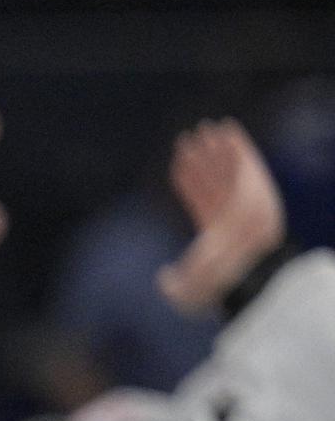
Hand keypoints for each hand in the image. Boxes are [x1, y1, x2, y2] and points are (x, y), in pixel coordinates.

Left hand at [156, 118, 284, 315]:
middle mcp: (230, 214)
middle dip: (201, 160)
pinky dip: (238, 145)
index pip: (199, 200)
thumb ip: (171, 285)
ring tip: (206, 128)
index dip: (188, 181)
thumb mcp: (185, 292)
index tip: (178, 164)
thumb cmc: (217, 284)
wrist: (243, 269)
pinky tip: (228, 128)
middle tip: (188, 139)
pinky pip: (246, 162)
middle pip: (213, 180)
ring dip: (217, 148)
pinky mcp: (258, 188)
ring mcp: (244, 200)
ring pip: (226, 168)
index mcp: (215, 232)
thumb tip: (162, 278)